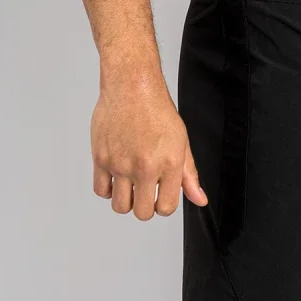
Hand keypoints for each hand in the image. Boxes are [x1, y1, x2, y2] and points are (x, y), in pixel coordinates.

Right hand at [91, 77, 207, 219]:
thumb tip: (199, 199)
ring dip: (126, 200)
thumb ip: (189, 175)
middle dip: (145, 206)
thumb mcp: (181, 142)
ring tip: (130, 183)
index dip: (164, 205)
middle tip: (145, 191)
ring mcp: (120, 164)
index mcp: (168, 164)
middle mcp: (144, 167)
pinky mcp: (101, 158)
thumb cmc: (157, 110)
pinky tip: (116, 176)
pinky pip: (100, 190)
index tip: (161, 195)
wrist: (132, 87)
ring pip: (120, 206)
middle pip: (141, 213)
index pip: (166, 208)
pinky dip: (108, 189)